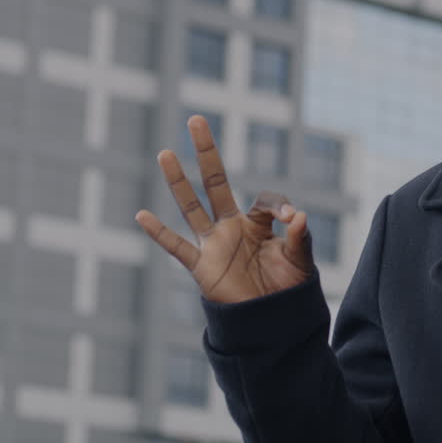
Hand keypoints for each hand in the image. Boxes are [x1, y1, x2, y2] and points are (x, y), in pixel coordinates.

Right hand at [135, 115, 313, 303]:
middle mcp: (231, 227)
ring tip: (165, 153)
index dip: (278, 205)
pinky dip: (160, 234)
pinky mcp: (203, 267)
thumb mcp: (300, 260)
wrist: (271, 322)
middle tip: (196, 121)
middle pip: (215, 182)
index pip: (264, 201)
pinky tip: (141, 215)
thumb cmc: (287, 289)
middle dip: (206, 152)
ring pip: (192, 207)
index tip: (291, 217)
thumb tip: (300, 214)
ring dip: (179, 182)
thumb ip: (299, 238)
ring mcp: (214, 244)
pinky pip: (177, 248)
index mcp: (256, 223)